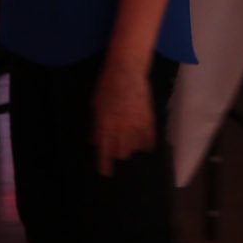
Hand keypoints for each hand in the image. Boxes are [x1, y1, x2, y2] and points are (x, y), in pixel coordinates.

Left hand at [91, 62, 154, 176]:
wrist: (126, 70)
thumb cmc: (106, 85)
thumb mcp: (95, 105)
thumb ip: (96, 125)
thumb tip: (94, 141)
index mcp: (105, 124)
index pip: (104, 151)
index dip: (104, 165)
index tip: (105, 173)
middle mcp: (121, 127)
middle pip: (121, 153)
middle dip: (116, 153)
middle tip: (115, 149)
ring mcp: (136, 124)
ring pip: (134, 148)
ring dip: (129, 148)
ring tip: (128, 144)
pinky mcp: (148, 119)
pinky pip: (149, 139)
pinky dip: (145, 144)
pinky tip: (143, 144)